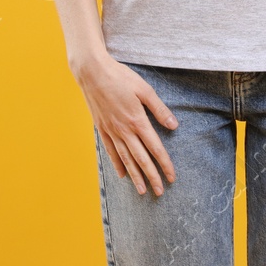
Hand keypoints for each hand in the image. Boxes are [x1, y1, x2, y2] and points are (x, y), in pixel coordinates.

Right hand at [76, 55, 178, 195]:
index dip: (165, 164)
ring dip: (135, 176)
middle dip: (151, 177)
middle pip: (141, 159)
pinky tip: (123, 174)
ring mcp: (111, 131)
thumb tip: (174, 126)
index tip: (172, 177)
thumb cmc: (120, 77)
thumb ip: (159, 109)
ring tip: (142, 191)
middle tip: (159, 192)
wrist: (92, 72)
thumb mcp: (144, 89)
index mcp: (137, 120)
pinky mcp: (101, 129)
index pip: (155, 148)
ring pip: (126, 159)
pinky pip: (111, 151)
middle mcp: (124, 130)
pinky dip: (117, 164)